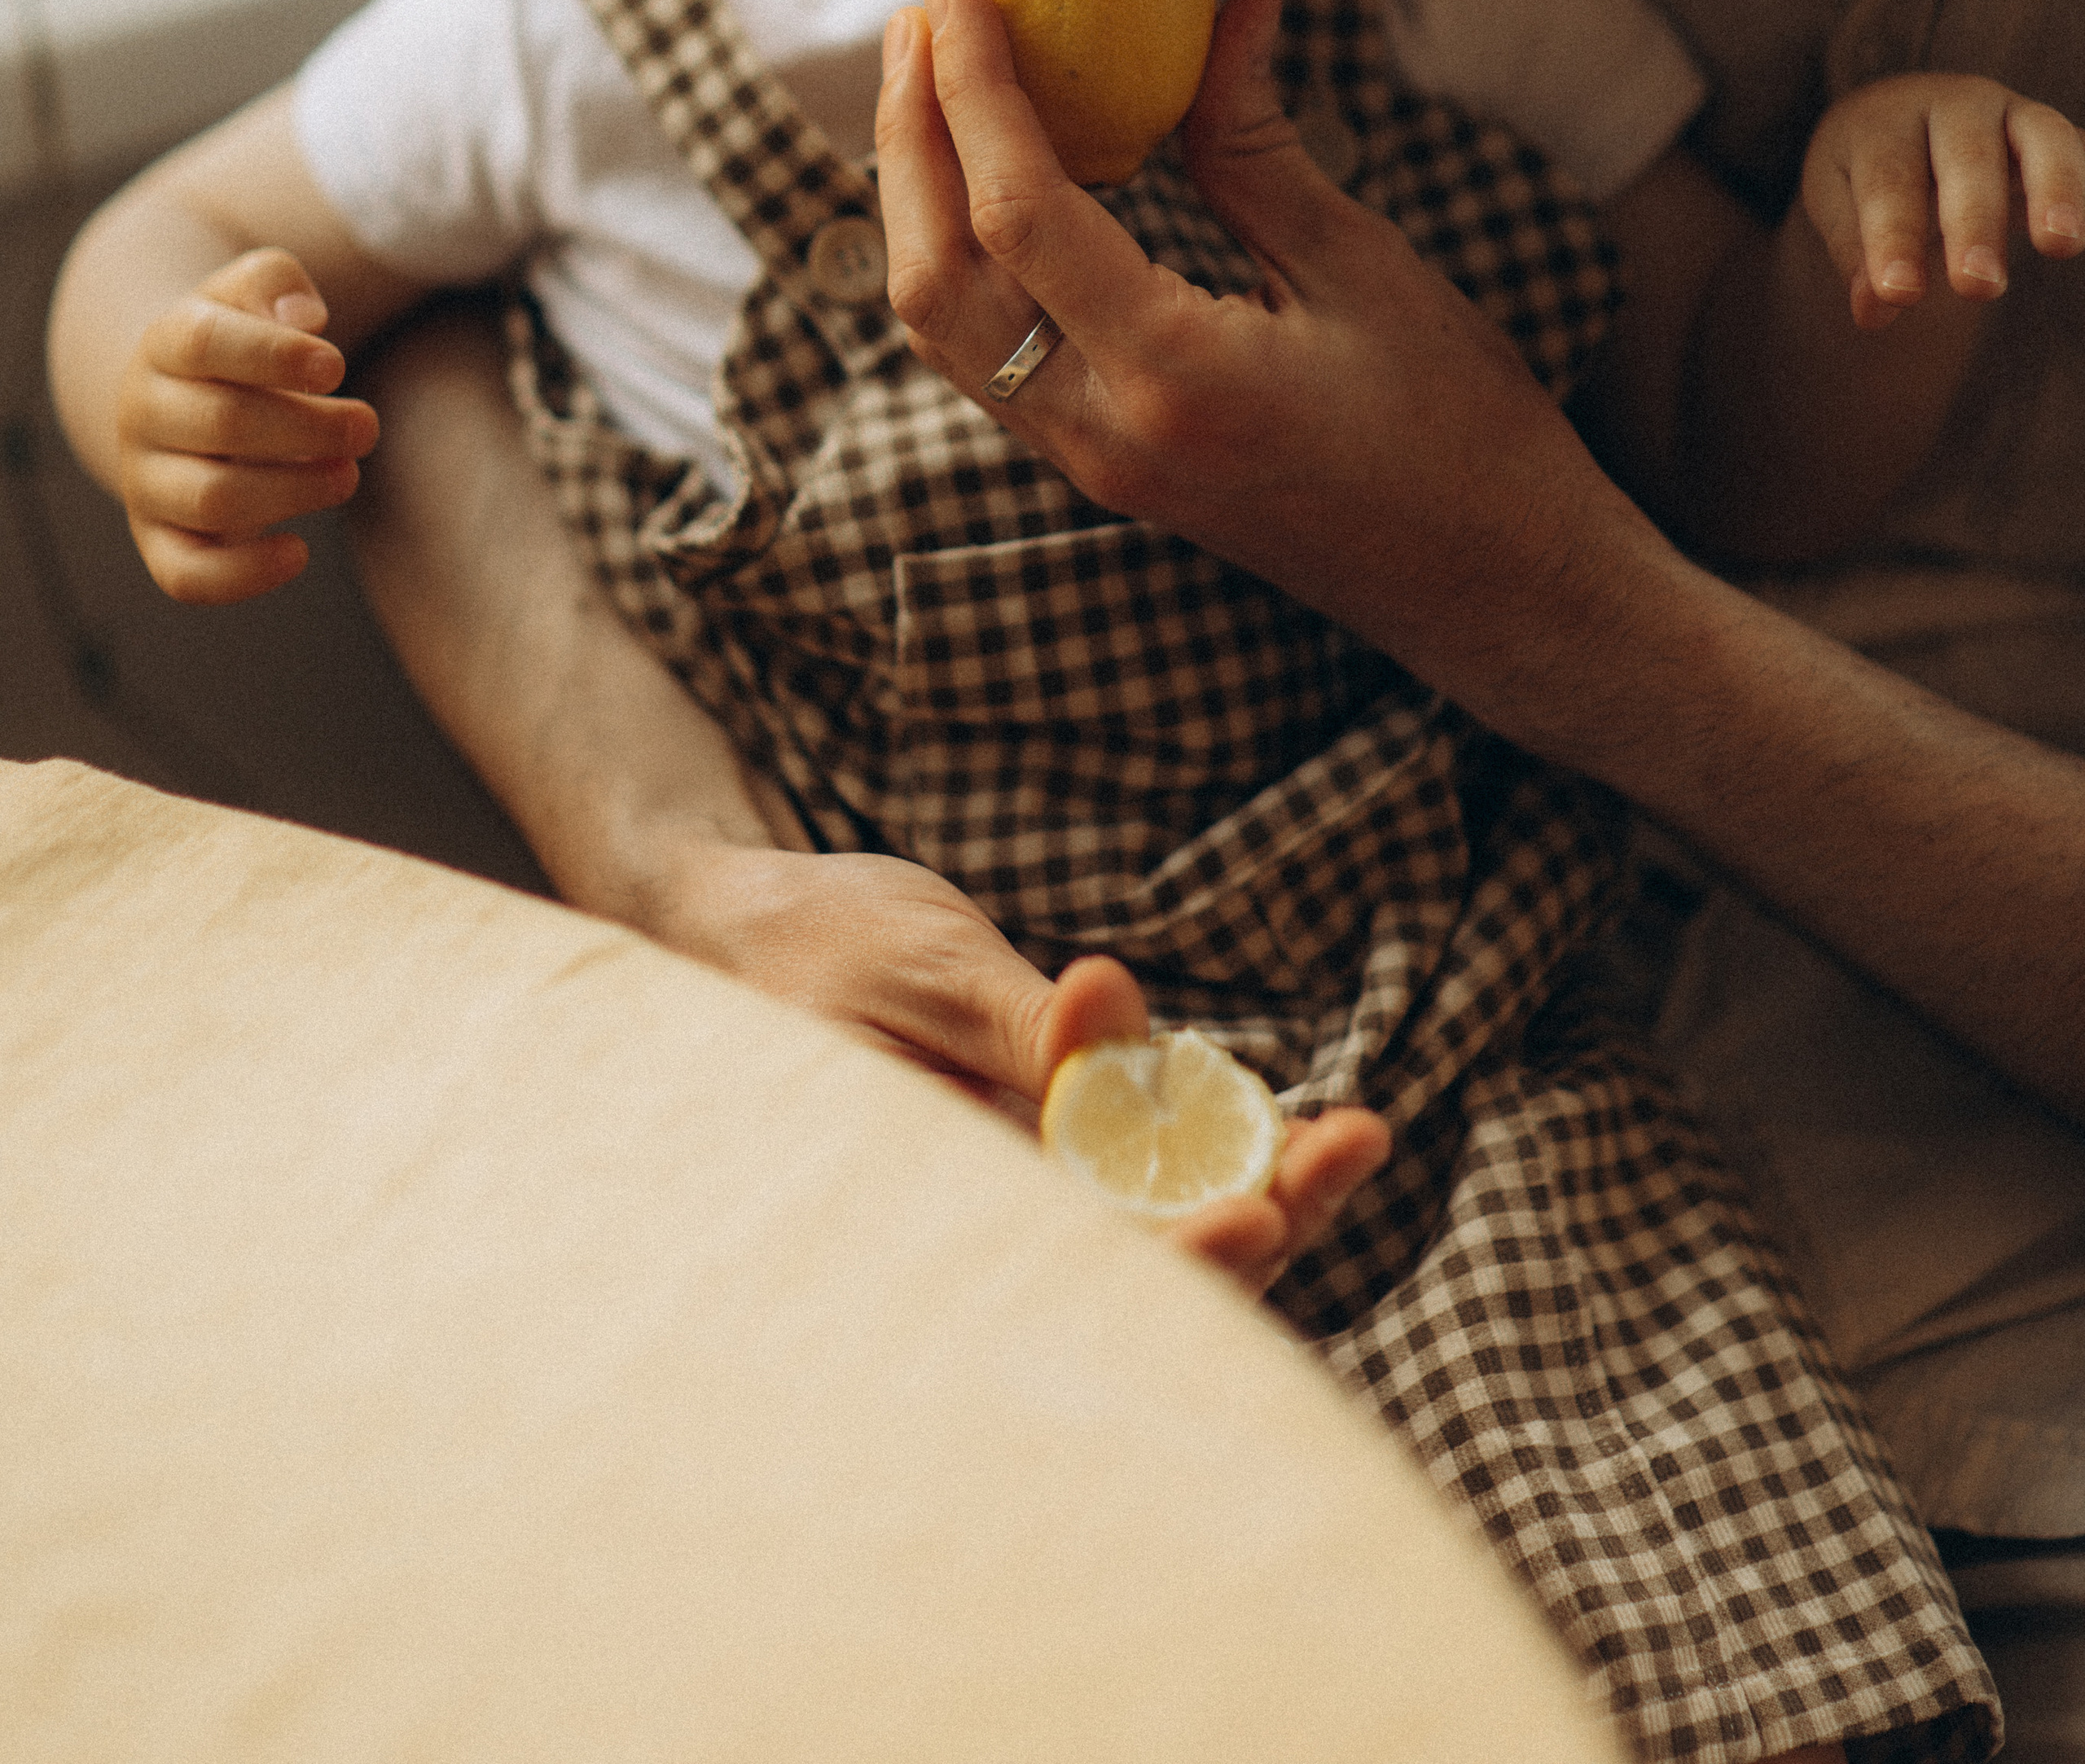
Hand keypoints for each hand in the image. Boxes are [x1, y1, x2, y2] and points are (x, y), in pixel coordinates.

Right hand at [113, 247, 379, 600]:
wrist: (180, 398)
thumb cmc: (240, 340)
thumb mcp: (253, 290)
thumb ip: (276, 282)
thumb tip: (303, 319)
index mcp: (165, 344)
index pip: (205, 343)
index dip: (275, 355)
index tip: (337, 367)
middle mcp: (144, 413)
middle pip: (223, 423)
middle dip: (309, 429)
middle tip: (366, 427)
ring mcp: (147, 482)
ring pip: (211, 500)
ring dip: (294, 492)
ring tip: (347, 475)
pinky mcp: (160, 541)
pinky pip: (186, 575)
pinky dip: (243, 575)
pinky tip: (299, 551)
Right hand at [643, 840, 1385, 1293]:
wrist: (735, 927)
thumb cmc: (813, 939)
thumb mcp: (926, 960)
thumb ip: (1032, 1024)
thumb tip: (1123, 1027)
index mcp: (930, 1199)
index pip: (1081, 1265)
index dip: (1185, 1256)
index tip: (1272, 1201)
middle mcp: (974, 1224)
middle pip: (1139, 1268)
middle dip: (1264, 1214)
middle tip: (1357, 1140)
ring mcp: (1006, 1198)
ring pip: (1149, 1234)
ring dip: (1257, 1190)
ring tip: (1348, 1137)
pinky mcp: (1028, 1163)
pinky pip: (1128, 1189)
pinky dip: (1207, 1161)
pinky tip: (1277, 1127)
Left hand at [875, 0, 1608, 689]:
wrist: (1492, 588)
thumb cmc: (1459, 431)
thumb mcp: (1362, 267)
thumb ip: (1258, 144)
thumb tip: (1232, 8)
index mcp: (1174, 378)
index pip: (1018, 215)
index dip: (972, 88)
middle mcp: (1103, 436)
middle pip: (936, 277)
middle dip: (910, 135)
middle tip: (921, 16)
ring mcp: (1091, 467)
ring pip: (940, 329)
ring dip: (916, 199)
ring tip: (931, 82)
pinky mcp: (1099, 473)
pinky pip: (984, 360)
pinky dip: (959, 260)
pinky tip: (984, 183)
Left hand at [1801, 73, 2084, 326]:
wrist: (1904, 121)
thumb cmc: (1864, 175)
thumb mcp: (1840, 206)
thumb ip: (1855, 253)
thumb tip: (1872, 311)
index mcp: (1884, 121)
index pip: (1889, 180)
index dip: (1894, 237)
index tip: (1900, 293)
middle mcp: (1953, 105)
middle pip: (1967, 157)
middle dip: (1974, 222)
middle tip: (1977, 287)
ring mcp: (2013, 112)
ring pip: (2042, 137)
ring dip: (2055, 189)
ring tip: (2059, 245)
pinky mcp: (2056, 135)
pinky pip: (2081, 149)